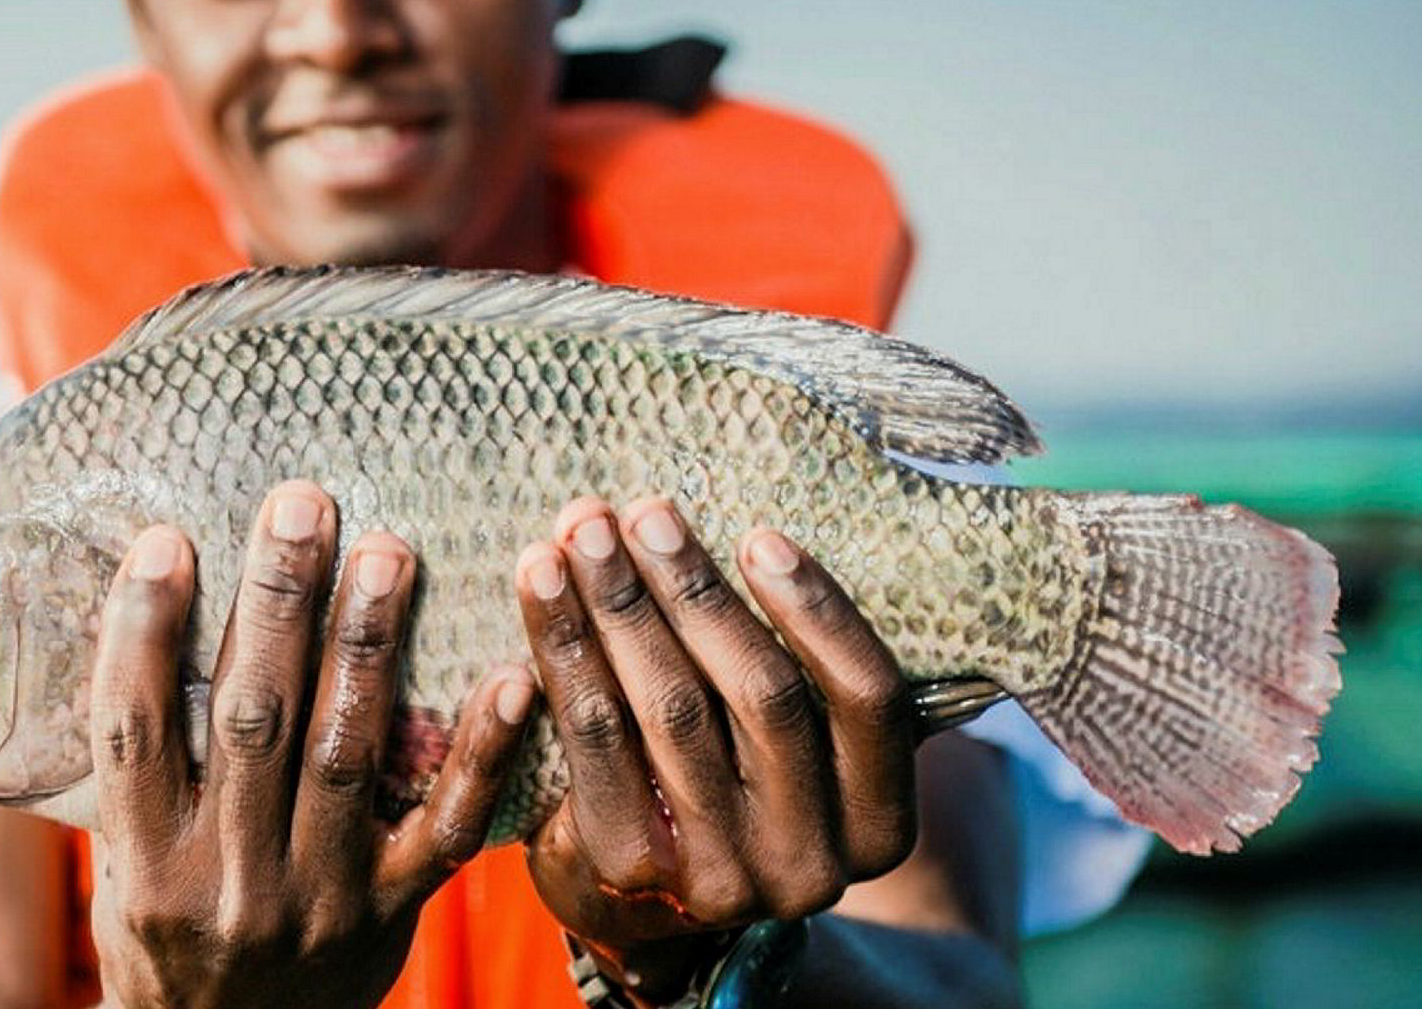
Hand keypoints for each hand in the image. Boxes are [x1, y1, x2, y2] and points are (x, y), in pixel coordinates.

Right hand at [88, 480, 536, 1008]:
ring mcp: (318, 899)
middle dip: (277, 605)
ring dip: (366, 647)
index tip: (167, 540)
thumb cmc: (169, 935)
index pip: (133, 732)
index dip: (143, 634)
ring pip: (344, 757)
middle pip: (251, 722)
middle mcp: (229, 882)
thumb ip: (139, 762)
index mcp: (146, 863)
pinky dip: (481, 753)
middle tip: (303, 504)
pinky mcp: (393, 912)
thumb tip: (139, 609)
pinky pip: (445, 829)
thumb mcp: (124, 864)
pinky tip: (509, 676)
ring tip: (388, 552)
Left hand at [515, 496, 919, 996]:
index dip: (819, 612)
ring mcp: (723, 876)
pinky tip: (543, 589)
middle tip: (644, 513)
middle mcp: (812, 863)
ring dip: (619, 605)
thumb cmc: (731, 785)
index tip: (761, 535)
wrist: (645, 908)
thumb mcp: (799, 751)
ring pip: (671, 708)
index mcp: (879, 825)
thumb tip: (766, 536)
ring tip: (583, 532)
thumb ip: (808, 675)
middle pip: (763, 694)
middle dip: (697, 590)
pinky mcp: (631, 871)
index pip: (870, 701)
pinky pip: (595, 739)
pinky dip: (566, 651)